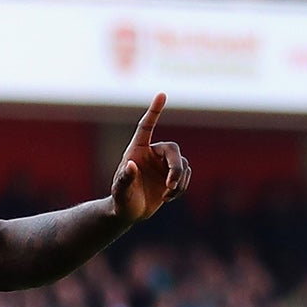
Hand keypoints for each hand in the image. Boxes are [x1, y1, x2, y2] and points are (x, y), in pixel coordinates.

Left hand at [110, 94, 189, 223]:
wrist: (130, 211)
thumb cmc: (121, 200)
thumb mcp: (120, 193)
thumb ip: (124, 179)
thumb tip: (131, 165)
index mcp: (137, 150)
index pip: (146, 126)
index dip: (154, 111)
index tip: (162, 94)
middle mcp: (152, 153)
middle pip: (173, 151)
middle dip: (176, 168)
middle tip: (171, 185)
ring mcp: (164, 164)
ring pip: (183, 165)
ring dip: (179, 181)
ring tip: (167, 196)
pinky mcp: (174, 175)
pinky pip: (186, 176)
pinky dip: (181, 188)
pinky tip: (168, 198)